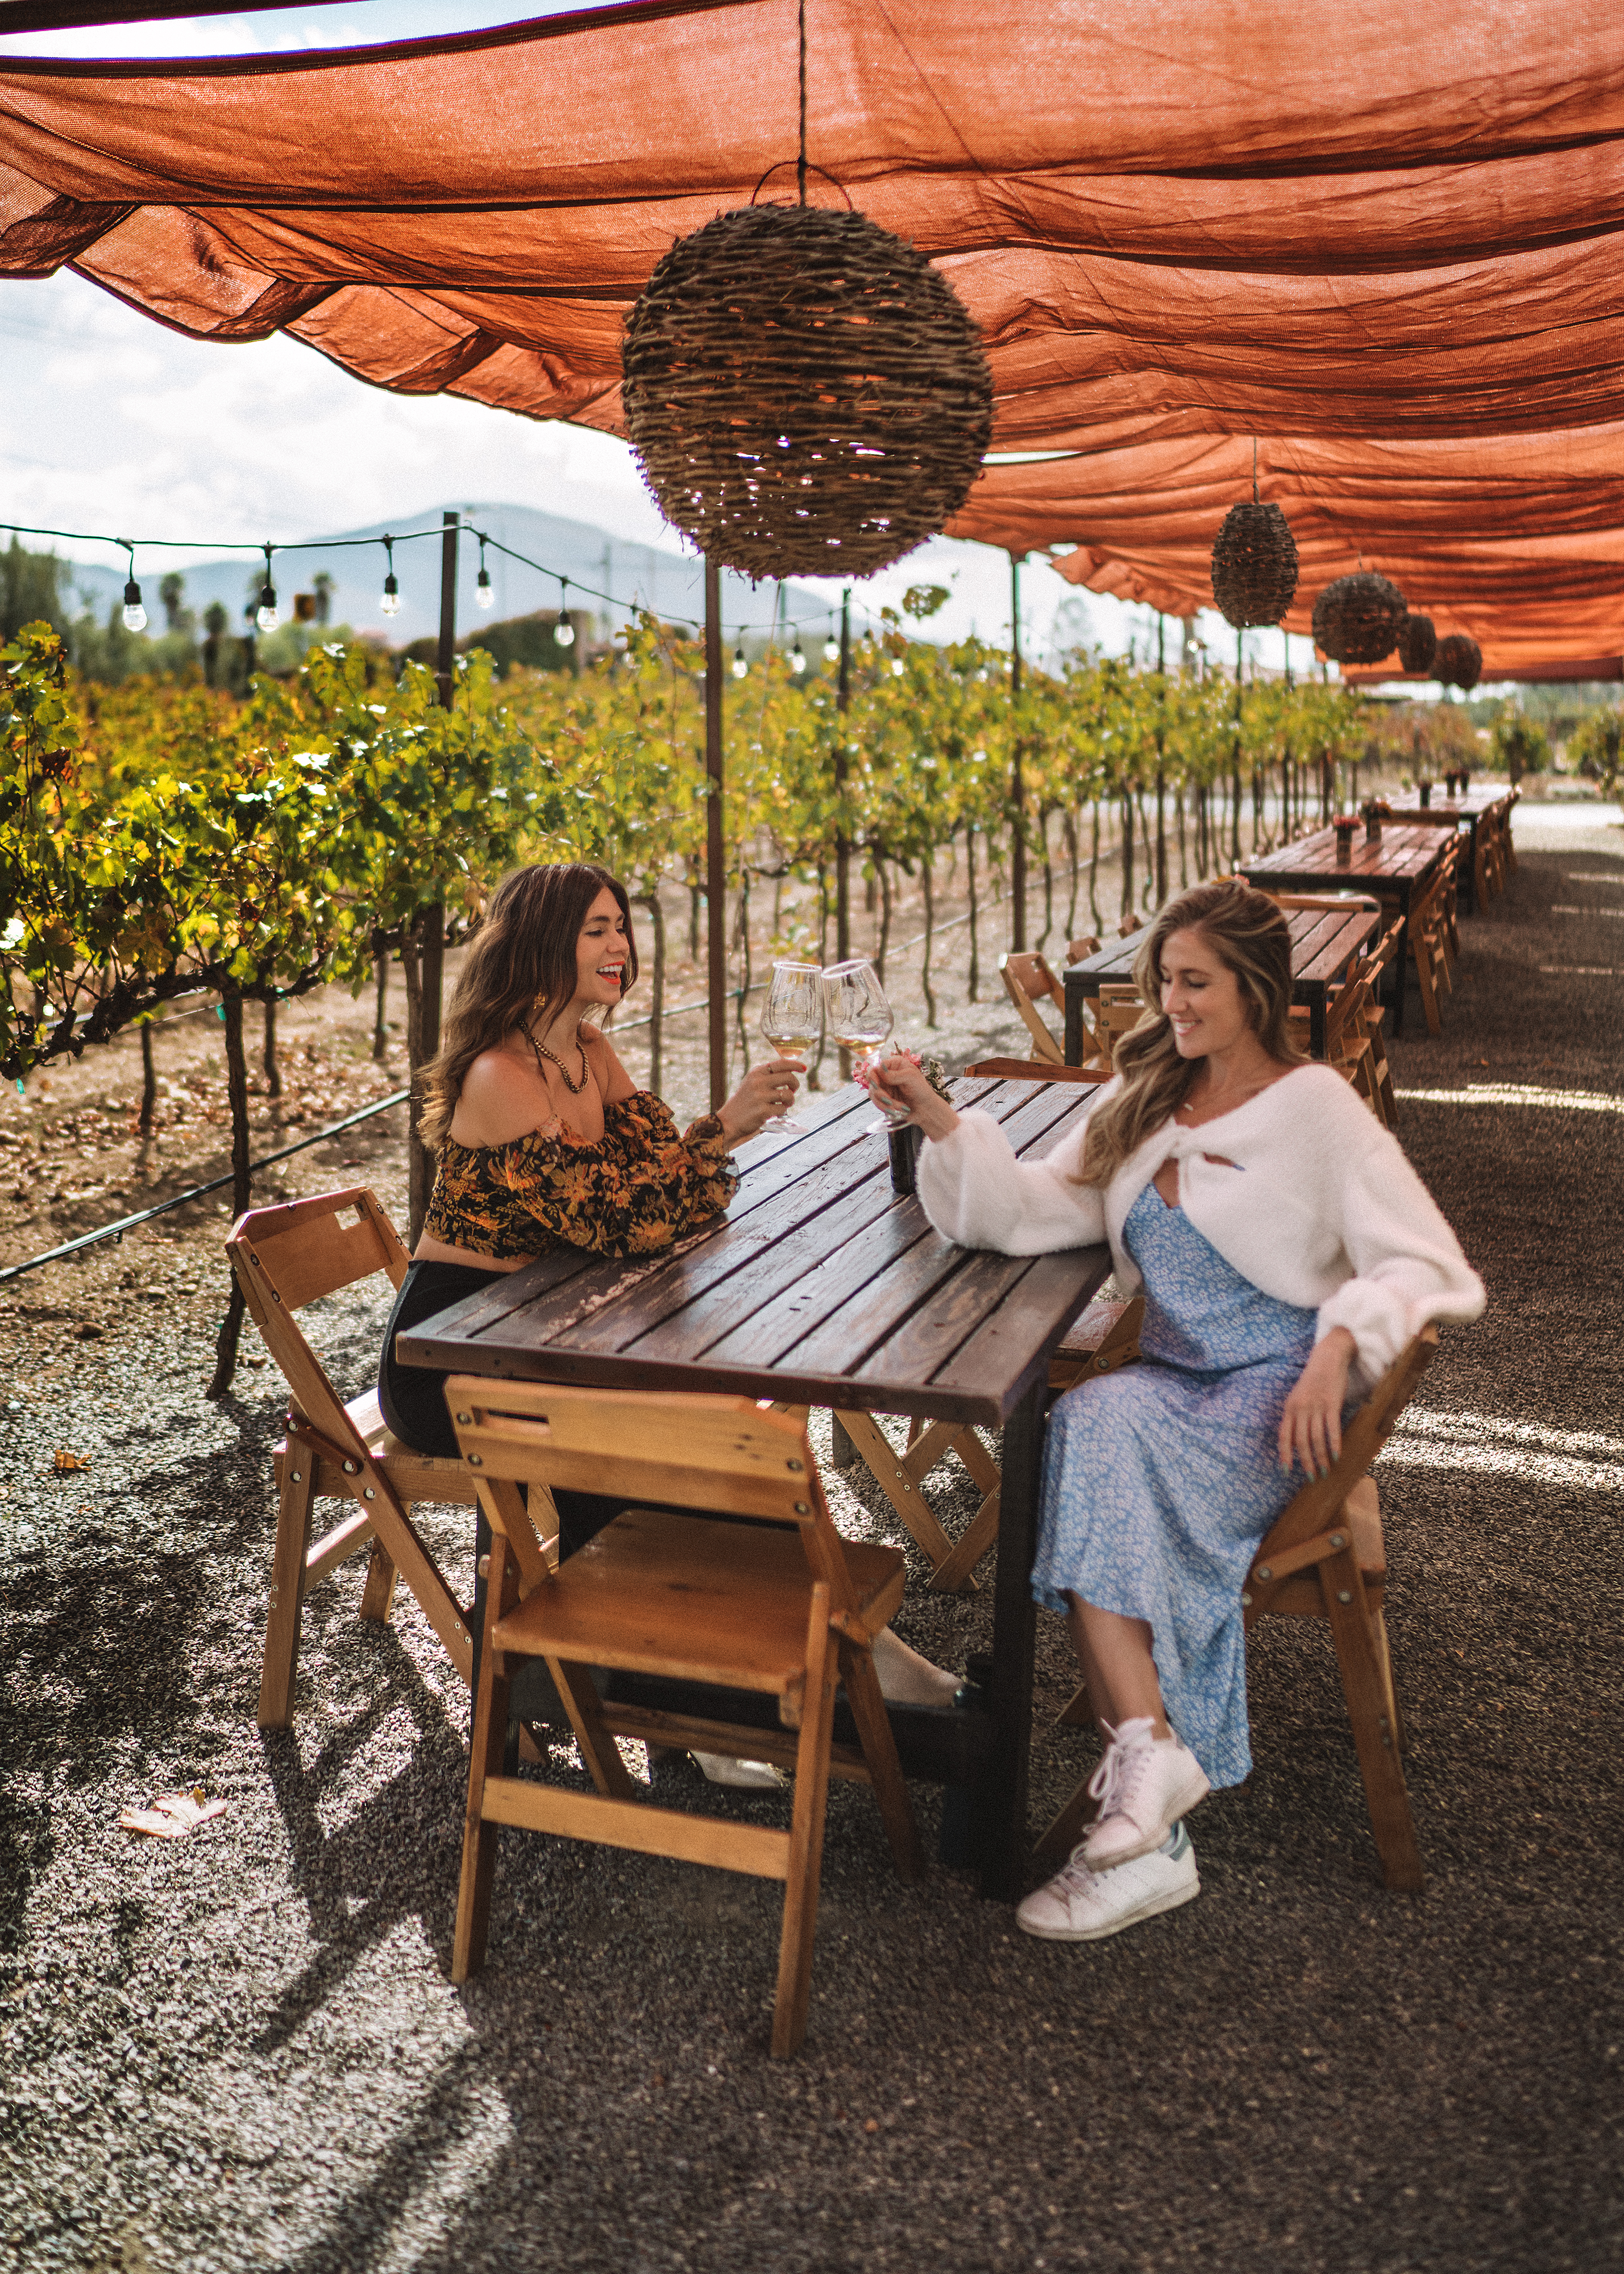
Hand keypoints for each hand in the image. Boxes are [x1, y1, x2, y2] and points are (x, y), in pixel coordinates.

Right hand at [717, 1056, 806, 1144]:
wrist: (729, 1119)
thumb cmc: (744, 1101)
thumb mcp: (752, 1082)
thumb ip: (768, 1075)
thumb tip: (791, 1070)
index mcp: (756, 1072)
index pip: (781, 1063)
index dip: (795, 1064)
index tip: (803, 1068)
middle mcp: (758, 1082)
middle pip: (788, 1077)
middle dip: (795, 1084)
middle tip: (792, 1090)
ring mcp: (760, 1096)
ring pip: (788, 1094)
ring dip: (790, 1100)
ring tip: (785, 1103)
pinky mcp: (763, 1111)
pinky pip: (782, 1109)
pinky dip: (782, 1111)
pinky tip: (775, 1111)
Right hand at [866, 1053, 959, 1142]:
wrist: (926, 1109)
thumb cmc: (922, 1090)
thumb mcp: (911, 1078)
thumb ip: (895, 1074)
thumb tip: (880, 1070)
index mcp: (894, 1064)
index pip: (876, 1067)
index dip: (873, 1077)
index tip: (877, 1085)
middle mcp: (887, 1075)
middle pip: (872, 1082)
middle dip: (880, 1094)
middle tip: (888, 1100)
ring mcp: (885, 1087)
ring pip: (874, 1095)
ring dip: (886, 1103)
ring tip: (900, 1107)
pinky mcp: (884, 1099)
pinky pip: (877, 1103)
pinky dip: (886, 1108)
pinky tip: (897, 1110)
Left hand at [1278, 1327, 1355, 1476]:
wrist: (1327, 1358)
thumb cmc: (1313, 1381)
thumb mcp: (1298, 1397)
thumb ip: (1295, 1417)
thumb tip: (1294, 1442)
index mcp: (1289, 1407)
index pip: (1284, 1436)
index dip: (1285, 1455)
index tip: (1286, 1471)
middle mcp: (1300, 1408)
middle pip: (1301, 1442)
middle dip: (1306, 1462)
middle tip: (1312, 1477)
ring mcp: (1316, 1406)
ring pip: (1316, 1439)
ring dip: (1321, 1458)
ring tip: (1325, 1471)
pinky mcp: (1332, 1404)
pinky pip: (1332, 1429)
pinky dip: (1334, 1444)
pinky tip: (1337, 1456)